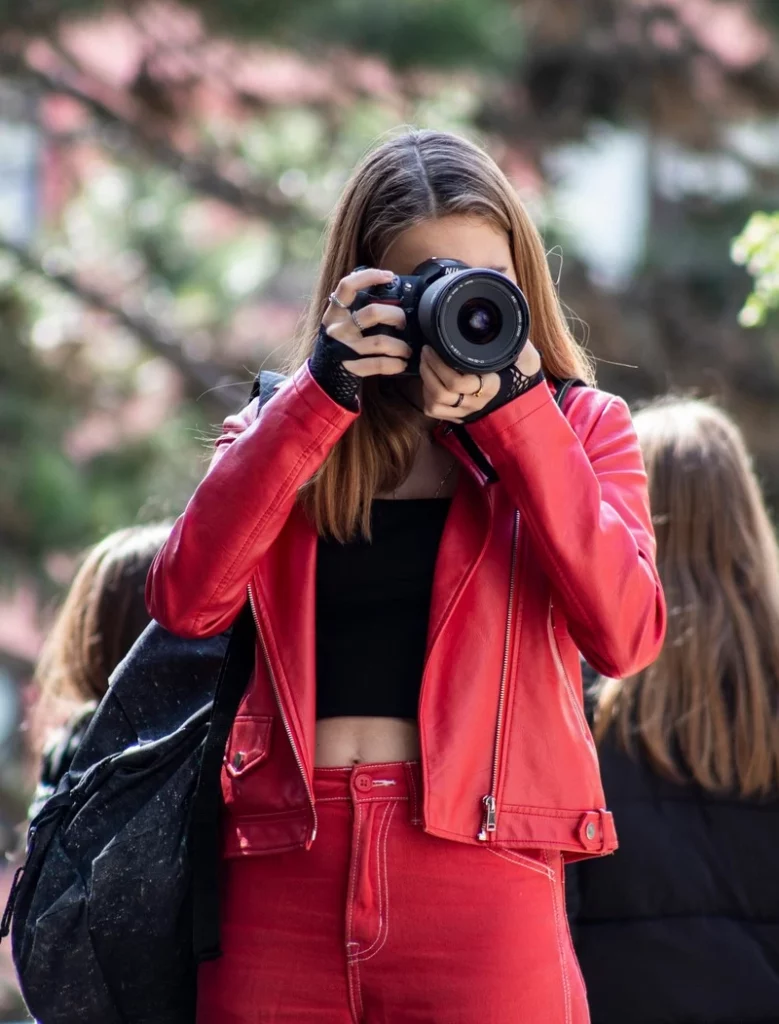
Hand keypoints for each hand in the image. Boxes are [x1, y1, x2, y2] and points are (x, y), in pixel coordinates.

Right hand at [322, 268, 410, 377]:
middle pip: (373, 313)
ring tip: (407, 350)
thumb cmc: (340, 342)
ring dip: (400, 346)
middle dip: (396, 316)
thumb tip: (386, 290)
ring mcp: (344, 348)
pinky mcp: (351, 367)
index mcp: (335, 312)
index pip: (347, 286)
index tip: (389, 276)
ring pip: (380, 342)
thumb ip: (356, 308)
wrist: (324, 374)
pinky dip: (394, 365)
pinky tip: (401, 364)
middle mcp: (338, 328)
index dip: (368, 276)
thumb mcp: (341, 321)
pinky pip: (378, 364)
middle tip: (403, 323)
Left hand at [419, 341, 542, 422]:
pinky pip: (433, 410)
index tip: (433, 347)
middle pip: (443, 392)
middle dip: (429, 369)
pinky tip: (430, 381)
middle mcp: (477, 402)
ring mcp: (465, 411)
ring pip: (436, 402)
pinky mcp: (455, 416)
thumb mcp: (522, 356)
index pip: (460, 382)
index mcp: (490, 386)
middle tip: (426, 351)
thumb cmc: (512, 367)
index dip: (440, 365)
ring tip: (425, 362)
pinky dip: (427, 395)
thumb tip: (513, 326)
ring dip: (426, 381)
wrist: (512, 388)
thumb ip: (520, 345)